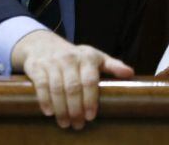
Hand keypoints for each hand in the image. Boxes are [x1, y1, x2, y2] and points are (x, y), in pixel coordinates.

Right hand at [11, 30, 133, 129]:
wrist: (44, 44)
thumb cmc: (75, 55)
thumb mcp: (96, 57)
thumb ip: (113, 65)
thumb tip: (131, 73)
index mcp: (88, 57)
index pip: (90, 80)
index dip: (90, 99)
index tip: (91, 116)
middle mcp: (70, 59)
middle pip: (73, 87)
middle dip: (76, 109)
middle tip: (78, 125)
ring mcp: (53, 63)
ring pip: (57, 89)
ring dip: (61, 109)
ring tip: (65, 124)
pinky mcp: (37, 68)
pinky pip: (41, 86)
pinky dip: (45, 100)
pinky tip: (49, 113)